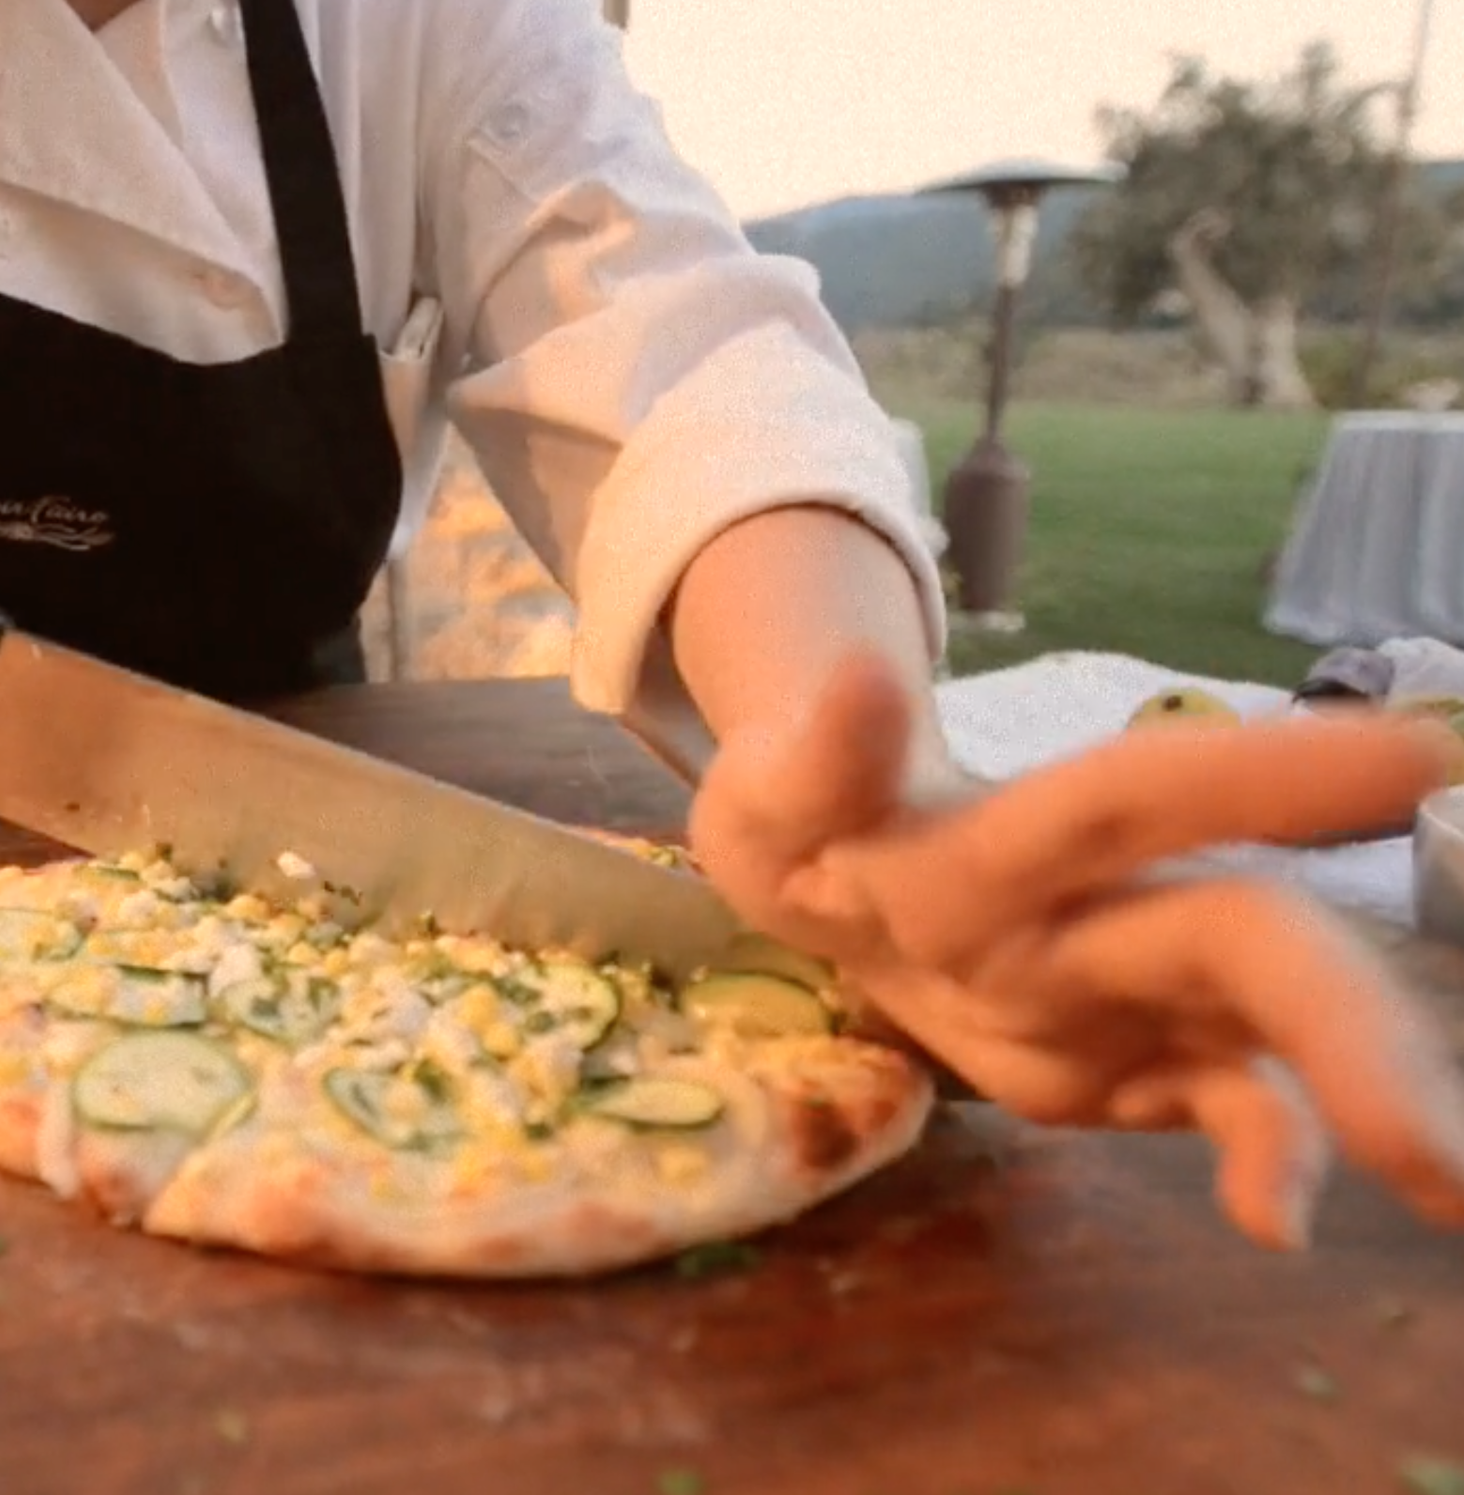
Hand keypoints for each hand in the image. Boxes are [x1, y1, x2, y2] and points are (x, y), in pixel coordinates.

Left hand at [687, 651, 1463, 1249]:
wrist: (818, 876)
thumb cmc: (806, 819)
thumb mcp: (770, 793)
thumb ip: (814, 760)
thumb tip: (859, 674)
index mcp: (1011, 834)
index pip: (1138, 796)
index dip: (1256, 782)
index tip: (1415, 760)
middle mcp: (1103, 899)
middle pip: (1242, 939)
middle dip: (1342, 1018)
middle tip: (1433, 1142)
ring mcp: (1133, 980)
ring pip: (1269, 1017)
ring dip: (1360, 1092)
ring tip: (1443, 1187)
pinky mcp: (1131, 1058)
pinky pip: (1224, 1101)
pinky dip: (1268, 1155)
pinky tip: (1278, 1222)